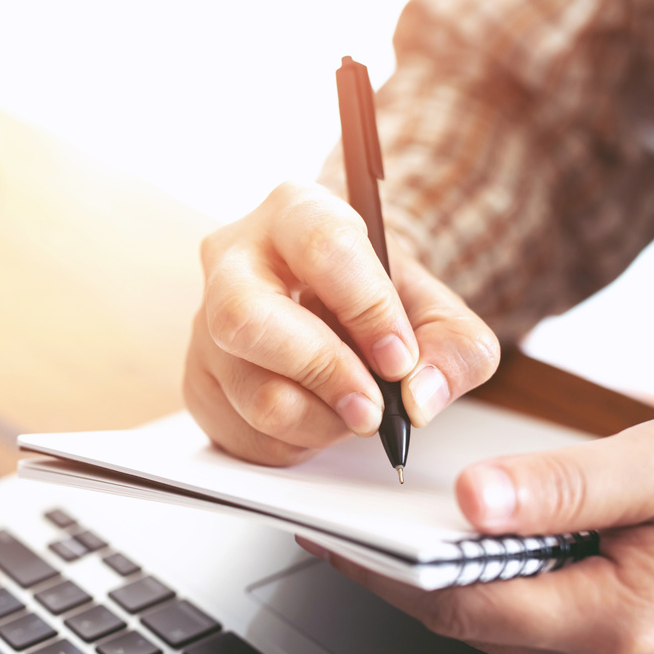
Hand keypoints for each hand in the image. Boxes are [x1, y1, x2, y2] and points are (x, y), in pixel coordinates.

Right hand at [184, 180, 498, 464]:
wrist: (334, 309)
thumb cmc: (376, 299)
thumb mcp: (436, 311)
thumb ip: (455, 348)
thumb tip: (419, 397)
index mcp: (296, 212)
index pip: (323, 249)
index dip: (368, 310)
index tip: (400, 359)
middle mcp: (234, 258)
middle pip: (248, 319)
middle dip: (323, 373)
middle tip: (373, 408)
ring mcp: (206, 321)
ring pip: (253, 391)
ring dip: (320, 420)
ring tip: (354, 410)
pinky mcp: (199, 379)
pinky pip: (245, 431)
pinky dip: (297, 441)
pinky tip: (319, 415)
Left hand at [301, 415, 653, 653]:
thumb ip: (565, 486)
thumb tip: (471, 498)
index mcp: (611, 624)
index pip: (455, 605)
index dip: (380, 570)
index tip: (329, 533)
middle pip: (464, 618)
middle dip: (396, 571)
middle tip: (340, 519)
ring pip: (492, 622)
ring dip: (437, 575)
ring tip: (384, 521)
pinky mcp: (618, 653)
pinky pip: (527, 620)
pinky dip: (484, 580)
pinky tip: (464, 539)